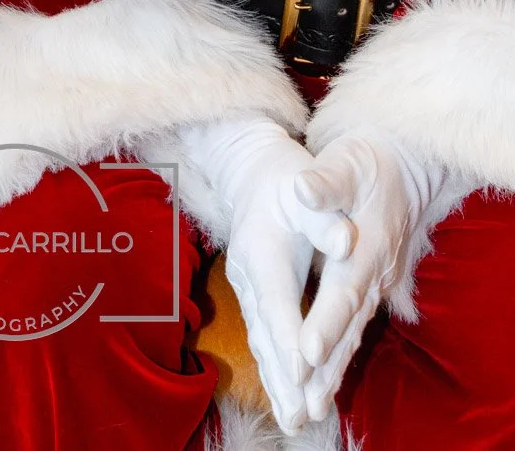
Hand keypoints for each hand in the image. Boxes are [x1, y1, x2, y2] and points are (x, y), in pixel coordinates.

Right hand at [182, 118, 352, 434]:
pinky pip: (263, 338)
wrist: (254, 171)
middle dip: (283, 378)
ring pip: (262, 341)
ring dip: (278, 382)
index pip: (278, 301)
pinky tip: (285, 394)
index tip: (305, 372)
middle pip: (266, 332)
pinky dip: (274, 368)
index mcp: (262, 249)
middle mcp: (249, 274)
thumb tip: (344, 239)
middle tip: (300, 419)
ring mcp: (247, 287)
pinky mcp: (254, 295)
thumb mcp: (307, 185)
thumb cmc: (288, 178)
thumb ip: (324, 214)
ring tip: (294, 422)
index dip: (291, 336)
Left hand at [295, 131, 453, 422]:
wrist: (402, 165)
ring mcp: (375, 284)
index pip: (344, 288)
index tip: (307, 349)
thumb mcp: (346, 162)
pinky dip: (337, 360)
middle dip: (327, 366)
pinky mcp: (368, 290)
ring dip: (332, 373)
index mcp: (367, 244)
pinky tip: (320, 388)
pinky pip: (351, 332)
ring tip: (309, 410)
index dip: (326, 319)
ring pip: (352, 335)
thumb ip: (326, 181)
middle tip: (305, 401)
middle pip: (349, 325)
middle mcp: (374, 272)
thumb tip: (302, 189)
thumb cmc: (367, 162)